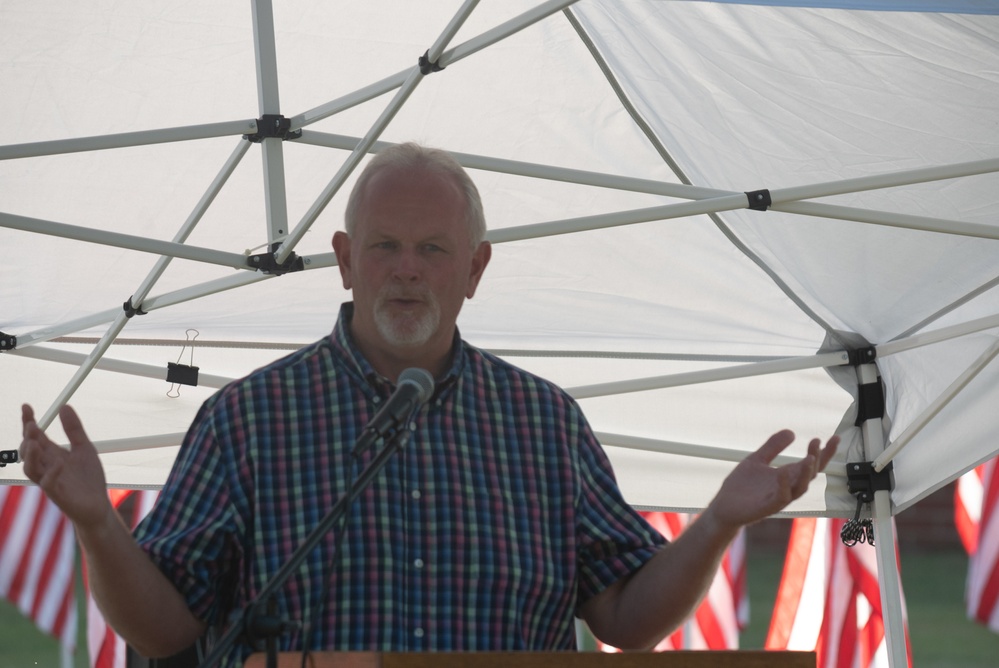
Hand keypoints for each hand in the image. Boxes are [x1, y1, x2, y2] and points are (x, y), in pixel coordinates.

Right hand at [20, 404, 112, 529]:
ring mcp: (50, 480)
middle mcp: (47, 466)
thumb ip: (74, 429)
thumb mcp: (84, 448)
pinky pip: (49, 484)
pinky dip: (52, 474)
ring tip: (35, 442)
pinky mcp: (58, 494)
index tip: (26, 406)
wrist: (98, 505)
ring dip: (30, 455)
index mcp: (52, 454)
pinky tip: (59, 464)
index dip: (28, 421)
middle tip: (32, 425)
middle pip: (28, 450)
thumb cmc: (88, 478)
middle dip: (28, 437)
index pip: (35, 436)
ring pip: (31, 468)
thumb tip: (64, 406)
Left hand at [707, 429, 838, 530]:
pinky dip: (783, 485)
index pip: (811, 463)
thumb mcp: (757, 459)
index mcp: (787, 476)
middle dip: (818, 459)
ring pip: (800, 487)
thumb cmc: (742, 486)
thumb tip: (792, 431)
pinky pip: (781, 497)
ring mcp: (779, 498)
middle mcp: (787, 487)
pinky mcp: (767, 507)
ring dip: (806, 473)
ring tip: (810, 457)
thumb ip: (773, 446)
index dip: (824, 452)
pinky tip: (782, 471)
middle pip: (810, 474)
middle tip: (818, 442)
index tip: (834, 437)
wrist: (723, 506)